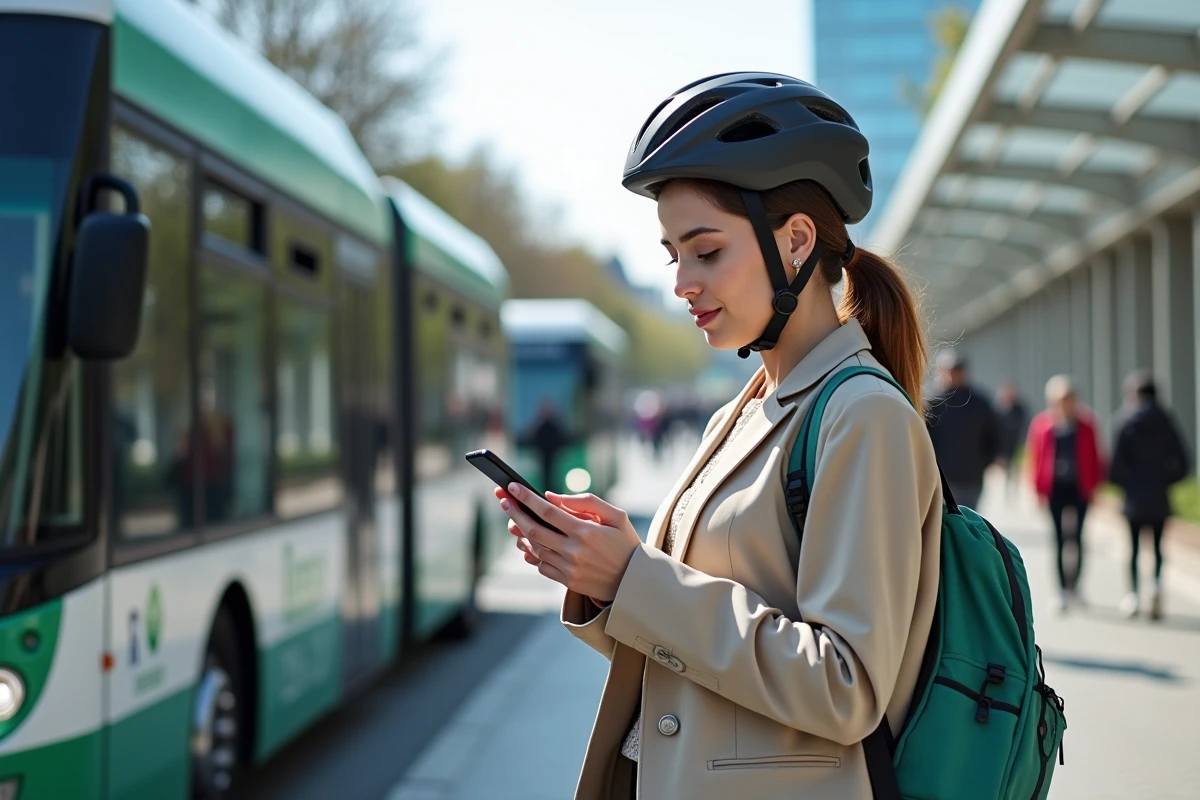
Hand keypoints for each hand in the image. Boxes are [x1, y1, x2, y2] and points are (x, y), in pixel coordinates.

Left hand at [494, 484, 641, 602]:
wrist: (634, 580)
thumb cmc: (625, 543)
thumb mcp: (616, 516)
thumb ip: (587, 502)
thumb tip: (553, 496)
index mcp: (586, 532)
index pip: (548, 511)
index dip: (527, 498)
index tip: (513, 487)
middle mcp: (574, 551)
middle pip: (534, 529)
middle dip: (515, 512)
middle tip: (503, 499)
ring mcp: (569, 568)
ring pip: (534, 548)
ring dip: (520, 532)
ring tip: (512, 519)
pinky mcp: (567, 581)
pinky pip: (541, 565)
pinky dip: (530, 553)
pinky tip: (526, 541)